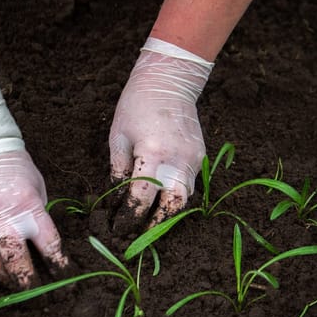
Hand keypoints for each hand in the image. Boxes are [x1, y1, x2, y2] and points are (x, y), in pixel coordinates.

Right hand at [0, 150, 71, 289]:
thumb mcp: (38, 188)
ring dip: (6, 279)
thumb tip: (43, 242)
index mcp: (30, 208)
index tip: (65, 276)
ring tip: (15, 286)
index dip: (59, 264)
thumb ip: (39, 215)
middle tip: (37, 293)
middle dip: (29, 281)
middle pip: (18, 261)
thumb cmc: (16, 168)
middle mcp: (6, 220)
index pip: (49, 245)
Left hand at [109, 38, 212, 233]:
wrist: (169, 79)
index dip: (129, 217)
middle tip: (141, 237)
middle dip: (158, 225)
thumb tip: (116, 201)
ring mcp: (194, 158)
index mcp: (153, 153)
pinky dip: (176, 194)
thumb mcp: (119, 137)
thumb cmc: (137, 104)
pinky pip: (190, 182)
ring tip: (151, 223)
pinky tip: (163, 199)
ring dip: (169, 212)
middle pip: (173, 205)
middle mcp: (178, 158)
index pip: (142, 197)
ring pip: (185, 197)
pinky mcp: (201, 155)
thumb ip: (119, 172)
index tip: (119, 229)